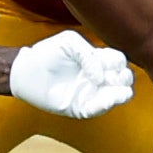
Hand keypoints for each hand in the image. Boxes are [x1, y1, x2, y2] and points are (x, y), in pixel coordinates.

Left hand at [9, 31, 133, 118]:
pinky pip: (98, 110)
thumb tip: (100, 78)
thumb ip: (88, 54)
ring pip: (117, 96)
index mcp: (97, 60)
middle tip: (111, 77)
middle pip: (125, 79)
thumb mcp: (70, 42)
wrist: (26, 71)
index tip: (107, 60)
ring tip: (114, 89)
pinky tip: (106, 99)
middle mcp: (97, 77)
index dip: (118, 62)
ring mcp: (90, 93)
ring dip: (121, 94)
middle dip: (124, 78)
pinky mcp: (80, 107)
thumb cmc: (48, 53)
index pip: (120, 62)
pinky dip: (105, 105)